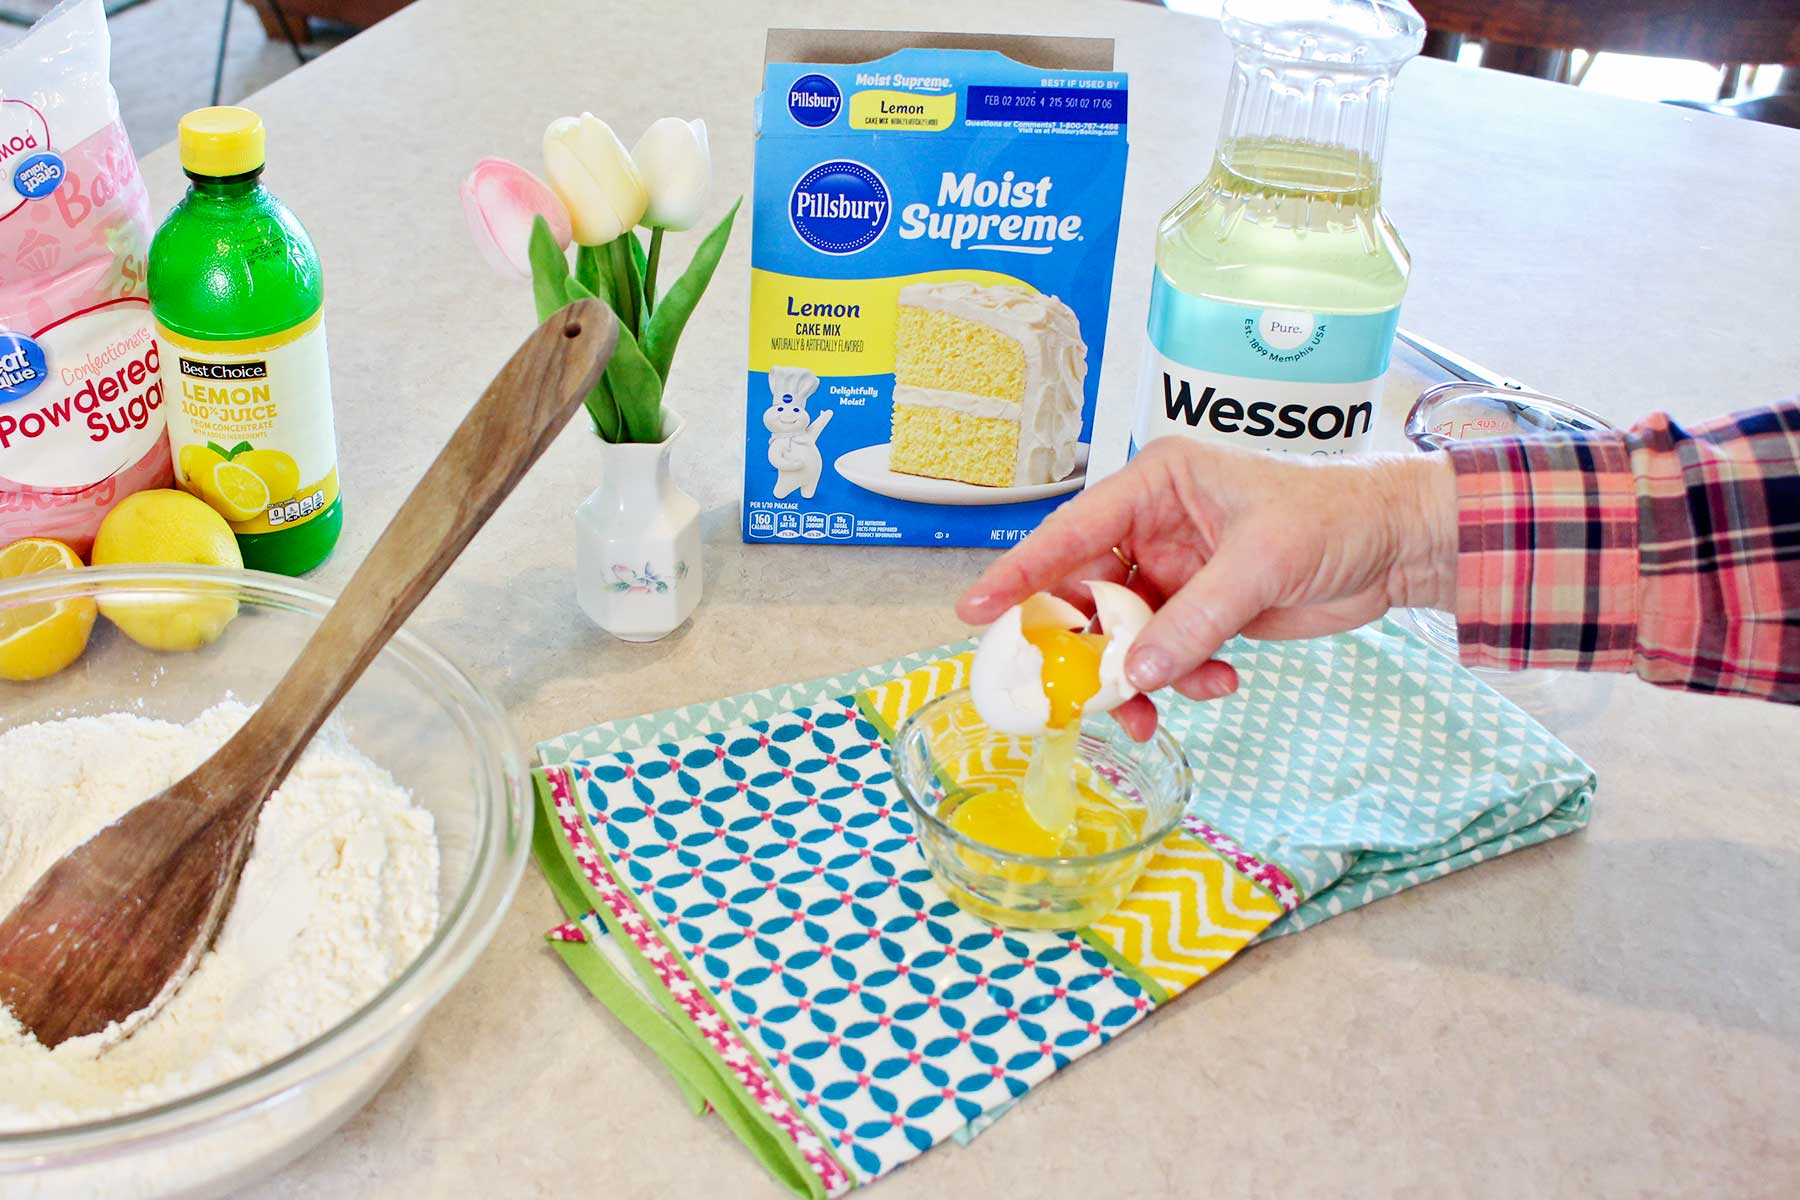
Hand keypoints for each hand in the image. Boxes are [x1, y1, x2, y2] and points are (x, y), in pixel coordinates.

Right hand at [957, 438, 1458, 738]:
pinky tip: (1217, 685)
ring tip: (1155, 712)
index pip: (1070, 532)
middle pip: (1086, 594)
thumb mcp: (1262, 561)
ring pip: (1122, 635)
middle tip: (1078, 696)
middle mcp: (1153, 525)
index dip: (1021, 573)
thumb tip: (1139, 674)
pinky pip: (1162, 655)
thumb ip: (1196, 618)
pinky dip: (1176, 680)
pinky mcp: (1198, 609)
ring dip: (1134, 678)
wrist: (1396, 545)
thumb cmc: (1334, 516)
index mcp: (1156, 485)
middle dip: (1086, 650)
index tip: (975, 611)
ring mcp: (1173, 571)